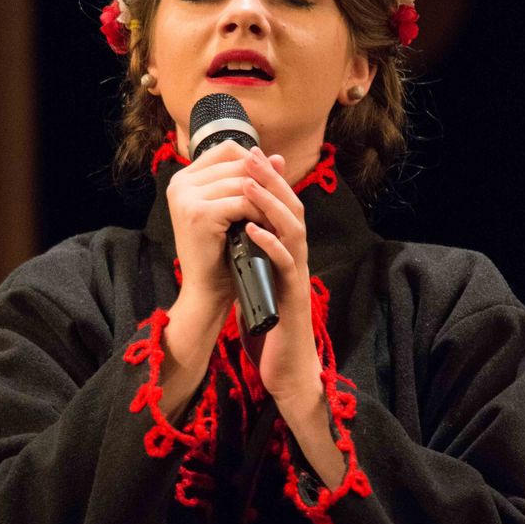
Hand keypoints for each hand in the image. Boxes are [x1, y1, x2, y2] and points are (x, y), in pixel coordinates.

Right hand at [166, 139, 272, 320]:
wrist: (206, 289)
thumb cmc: (221, 252)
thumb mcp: (234, 210)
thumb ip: (253, 181)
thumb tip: (279, 157)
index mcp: (183, 179)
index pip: (226, 150)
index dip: (253, 161)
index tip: (270, 181)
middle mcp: (180, 184)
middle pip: (236, 163)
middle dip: (263, 181)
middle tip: (280, 201)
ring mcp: (186, 198)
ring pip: (242, 183)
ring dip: (264, 199)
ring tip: (276, 215)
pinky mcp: (199, 214)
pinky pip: (242, 202)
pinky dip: (259, 214)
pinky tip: (266, 226)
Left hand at [237, 147, 322, 406]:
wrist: (286, 370)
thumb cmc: (269, 330)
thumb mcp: (254, 285)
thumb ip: (246, 259)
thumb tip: (227, 235)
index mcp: (285, 255)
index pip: (281, 209)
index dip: (268, 180)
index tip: (248, 155)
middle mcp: (296, 260)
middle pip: (292, 210)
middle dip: (272, 179)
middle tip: (252, 153)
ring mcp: (297, 277)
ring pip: (293, 230)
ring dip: (271, 204)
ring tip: (248, 183)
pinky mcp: (293, 297)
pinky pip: (285, 265)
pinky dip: (270, 244)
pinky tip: (252, 230)